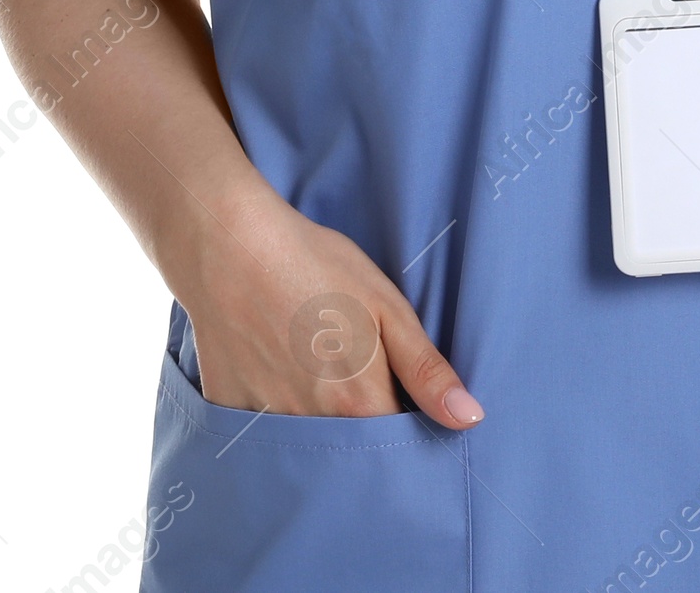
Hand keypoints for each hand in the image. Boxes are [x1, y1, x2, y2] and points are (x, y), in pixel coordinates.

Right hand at [178, 189, 484, 426]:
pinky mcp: (230, 413)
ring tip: (312, 369)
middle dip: (362, 432)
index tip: (404, 402)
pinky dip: (274, 413)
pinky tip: (274, 368)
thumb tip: (468, 419)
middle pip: (351, 454)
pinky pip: (262, 434)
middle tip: (353, 376)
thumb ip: (426, 370)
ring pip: (308, 445)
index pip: (397, 446)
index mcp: (358, 404)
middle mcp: (313, 428)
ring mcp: (266, 425)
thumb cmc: (315, 267)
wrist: (230, 245)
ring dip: (319, 424)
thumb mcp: (386, 306)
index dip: (406, 428)